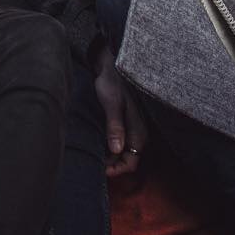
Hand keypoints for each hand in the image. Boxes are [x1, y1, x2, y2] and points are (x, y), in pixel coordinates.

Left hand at [93, 42, 148, 177]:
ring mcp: (134, 128)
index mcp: (139, 131)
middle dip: (113, 166)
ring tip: (96, 156)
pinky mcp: (127, 123)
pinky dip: (112, 148)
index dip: (116, 170)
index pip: (132, 162)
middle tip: (95, 163)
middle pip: (129, 160)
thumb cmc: (111, 82)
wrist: (111, 65)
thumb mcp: (112, 103)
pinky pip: (122, 143)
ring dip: (112, 157)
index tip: (100, 169)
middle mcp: (140, 132)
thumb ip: (115, 126)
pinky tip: (100, 145)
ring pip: (125, 152)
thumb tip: (116, 149)